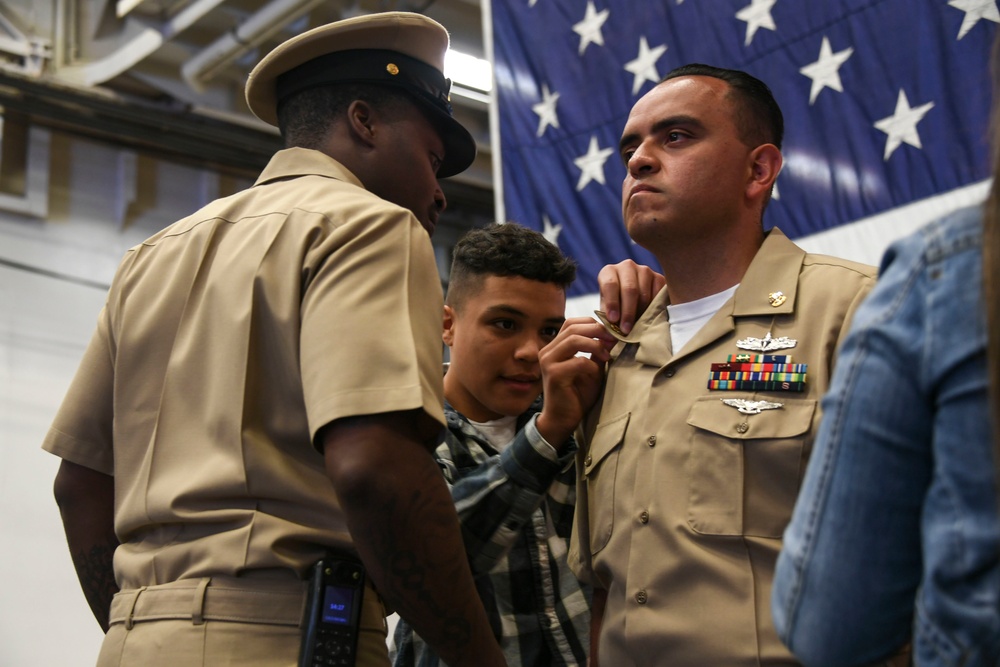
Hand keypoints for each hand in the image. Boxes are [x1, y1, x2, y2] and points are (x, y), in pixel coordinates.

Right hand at [536, 317, 616, 446]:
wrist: (562, 419)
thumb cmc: (577, 395)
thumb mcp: (591, 369)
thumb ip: (597, 352)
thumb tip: (611, 336)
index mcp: (554, 347)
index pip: (571, 323)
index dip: (592, 323)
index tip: (610, 332)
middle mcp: (548, 351)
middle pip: (573, 327)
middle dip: (597, 330)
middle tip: (613, 339)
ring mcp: (548, 362)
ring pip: (574, 340)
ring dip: (595, 345)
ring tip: (607, 355)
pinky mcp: (554, 375)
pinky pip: (578, 361)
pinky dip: (592, 365)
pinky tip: (598, 372)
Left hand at [597, 260, 664, 334]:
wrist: (632, 300)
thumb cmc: (616, 306)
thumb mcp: (608, 311)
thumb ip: (606, 322)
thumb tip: (608, 339)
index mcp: (608, 272)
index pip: (610, 285)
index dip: (612, 303)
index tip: (613, 320)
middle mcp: (626, 266)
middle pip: (630, 289)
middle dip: (628, 312)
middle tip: (626, 330)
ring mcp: (644, 270)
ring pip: (644, 294)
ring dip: (641, 313)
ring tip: (637, 328)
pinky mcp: (659, 277)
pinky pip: (658, 295)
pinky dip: (654, 309)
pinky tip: (649, 319)